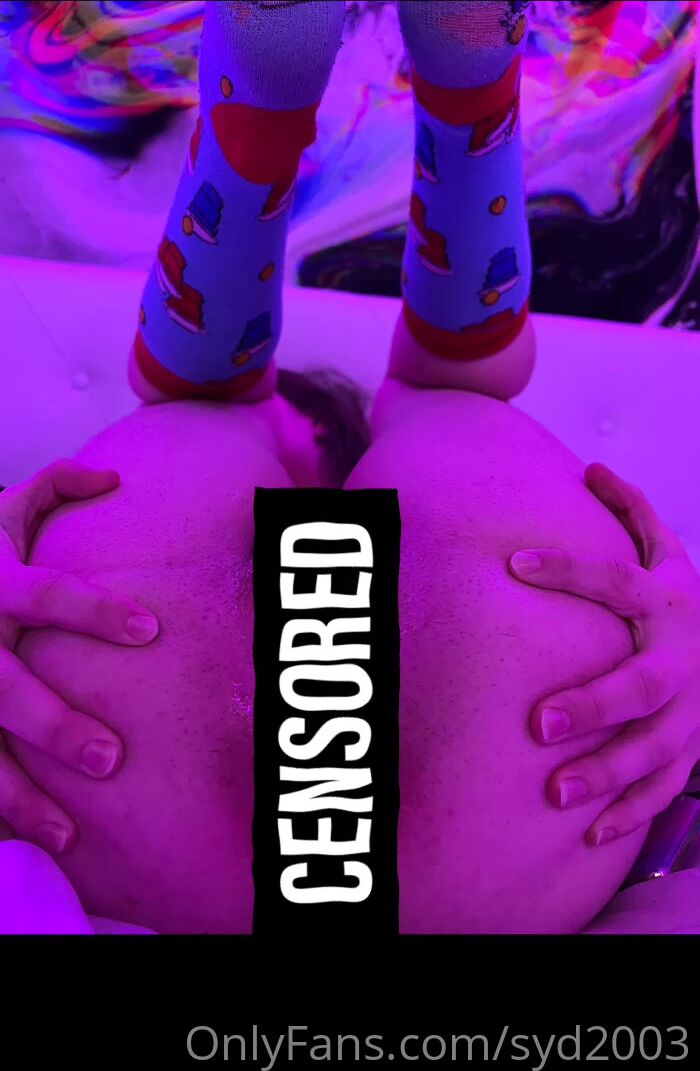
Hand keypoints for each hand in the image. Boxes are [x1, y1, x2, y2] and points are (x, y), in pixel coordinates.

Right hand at [0, 460, 159, 852]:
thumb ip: (53, 487)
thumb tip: (115, 476)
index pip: (49, 594)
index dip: (96, 611)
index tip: (147, 631)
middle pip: (5, 686)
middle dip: (53, 725)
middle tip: (108, 758)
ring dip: (16, 796)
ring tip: (66, 834)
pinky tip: (20, 843)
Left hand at [509, 462, 699, 845]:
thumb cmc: (681, 599)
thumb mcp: (668, 552)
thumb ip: (633, 512)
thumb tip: (594, 468)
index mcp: (667, 600)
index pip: (614, 578)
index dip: (568, 569)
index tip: (513, 563)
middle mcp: (683, 657)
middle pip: (642, 684)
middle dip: (594, 704)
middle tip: (539, 723)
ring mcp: (694, 709)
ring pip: (656, 748)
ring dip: (608, 772)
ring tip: (555, 793)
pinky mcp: (696, 747)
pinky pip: (668, 787)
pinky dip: (632, 811)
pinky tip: (588, 833)